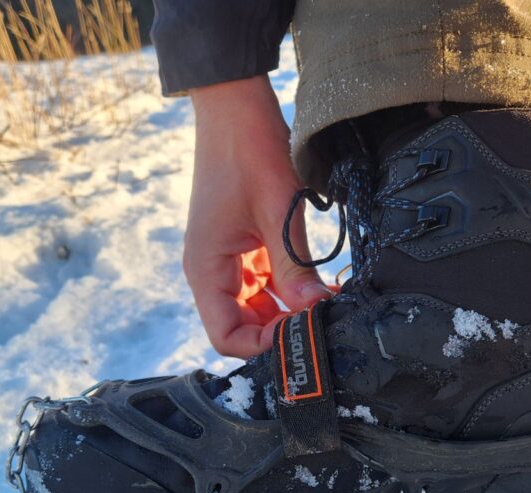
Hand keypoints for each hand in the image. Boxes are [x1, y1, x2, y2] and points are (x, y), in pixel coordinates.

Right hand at [185, 76, 331, 357]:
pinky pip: (264, 283)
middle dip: (280, 329)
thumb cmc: (249, 151)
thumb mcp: (278, 211)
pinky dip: (288, 288)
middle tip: (322, 320)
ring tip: (324, 300)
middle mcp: (211, 271)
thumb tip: (315, 312)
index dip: (262, 345)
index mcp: (206, 268)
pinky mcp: (243, 247)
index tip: (301, 332)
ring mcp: (227, 260)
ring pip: (256, 308)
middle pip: (242, 327)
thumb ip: (294, 266)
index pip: (225, 337)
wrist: (236, 108)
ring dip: (287, 309)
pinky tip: (316, 282)